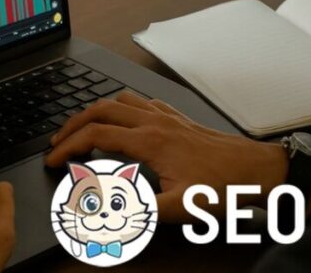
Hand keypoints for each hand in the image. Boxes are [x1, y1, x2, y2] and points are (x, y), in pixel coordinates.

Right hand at [45, 92, 287, 221]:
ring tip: (81, 127)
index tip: (53, 159)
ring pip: (119, 100)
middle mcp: (155, 122)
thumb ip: (140, 210)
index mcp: (150, 140)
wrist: (257, 169)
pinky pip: (140, 101)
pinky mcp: (178, 119)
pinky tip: (122, 119)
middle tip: (57, 142)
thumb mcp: (180, 207)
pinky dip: (120, 107)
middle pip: (101, 109)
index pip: (96, 134)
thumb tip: (106, 210)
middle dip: (73, 124)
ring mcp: (167, 117)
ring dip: (94, 111)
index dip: (68, 146)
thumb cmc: (224, 185)